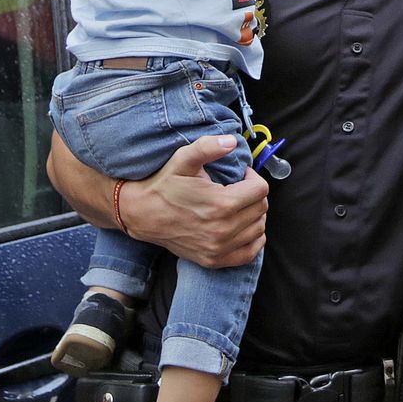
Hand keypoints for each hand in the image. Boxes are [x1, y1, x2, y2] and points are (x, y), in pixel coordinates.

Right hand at [121, 135, 267, 268]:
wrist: (141, 214)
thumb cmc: (164, 185)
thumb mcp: (183, 159)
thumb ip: (207, 147)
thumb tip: (231, 141)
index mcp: (221, 204)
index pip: (261, 189)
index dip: (252, 178)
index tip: (239, 176)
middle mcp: (223, 229)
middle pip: (261, 208)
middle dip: (253, 195)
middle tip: (237, 189)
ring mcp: (218, 248)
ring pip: (258, 229)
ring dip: (253, 215)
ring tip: (237, 205)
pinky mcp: (213, 260)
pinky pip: (250, 252)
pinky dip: (252, 239)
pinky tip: (241, 226)